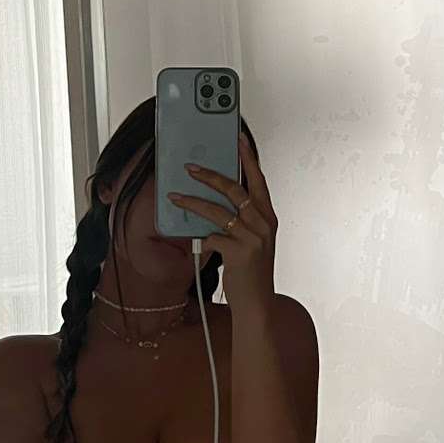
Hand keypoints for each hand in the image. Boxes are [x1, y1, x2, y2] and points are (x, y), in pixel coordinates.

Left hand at [166, 134, 276, 305]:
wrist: (257, 304)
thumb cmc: (251, 271)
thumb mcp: (253, 240)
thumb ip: (241, 220)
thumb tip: (214, 200)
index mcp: (268, 217)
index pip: (259, 180)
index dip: (248, 158)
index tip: (238, 138)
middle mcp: (264, 224)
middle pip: (235, 189)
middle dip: (210, 175)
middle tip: (190, 167)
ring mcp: (253, 238)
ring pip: (217, 211)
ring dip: (192, 201)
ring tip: (175, 196)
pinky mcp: (240, 253)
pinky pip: (213, 236)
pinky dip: (204, 238)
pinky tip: (201, 243)